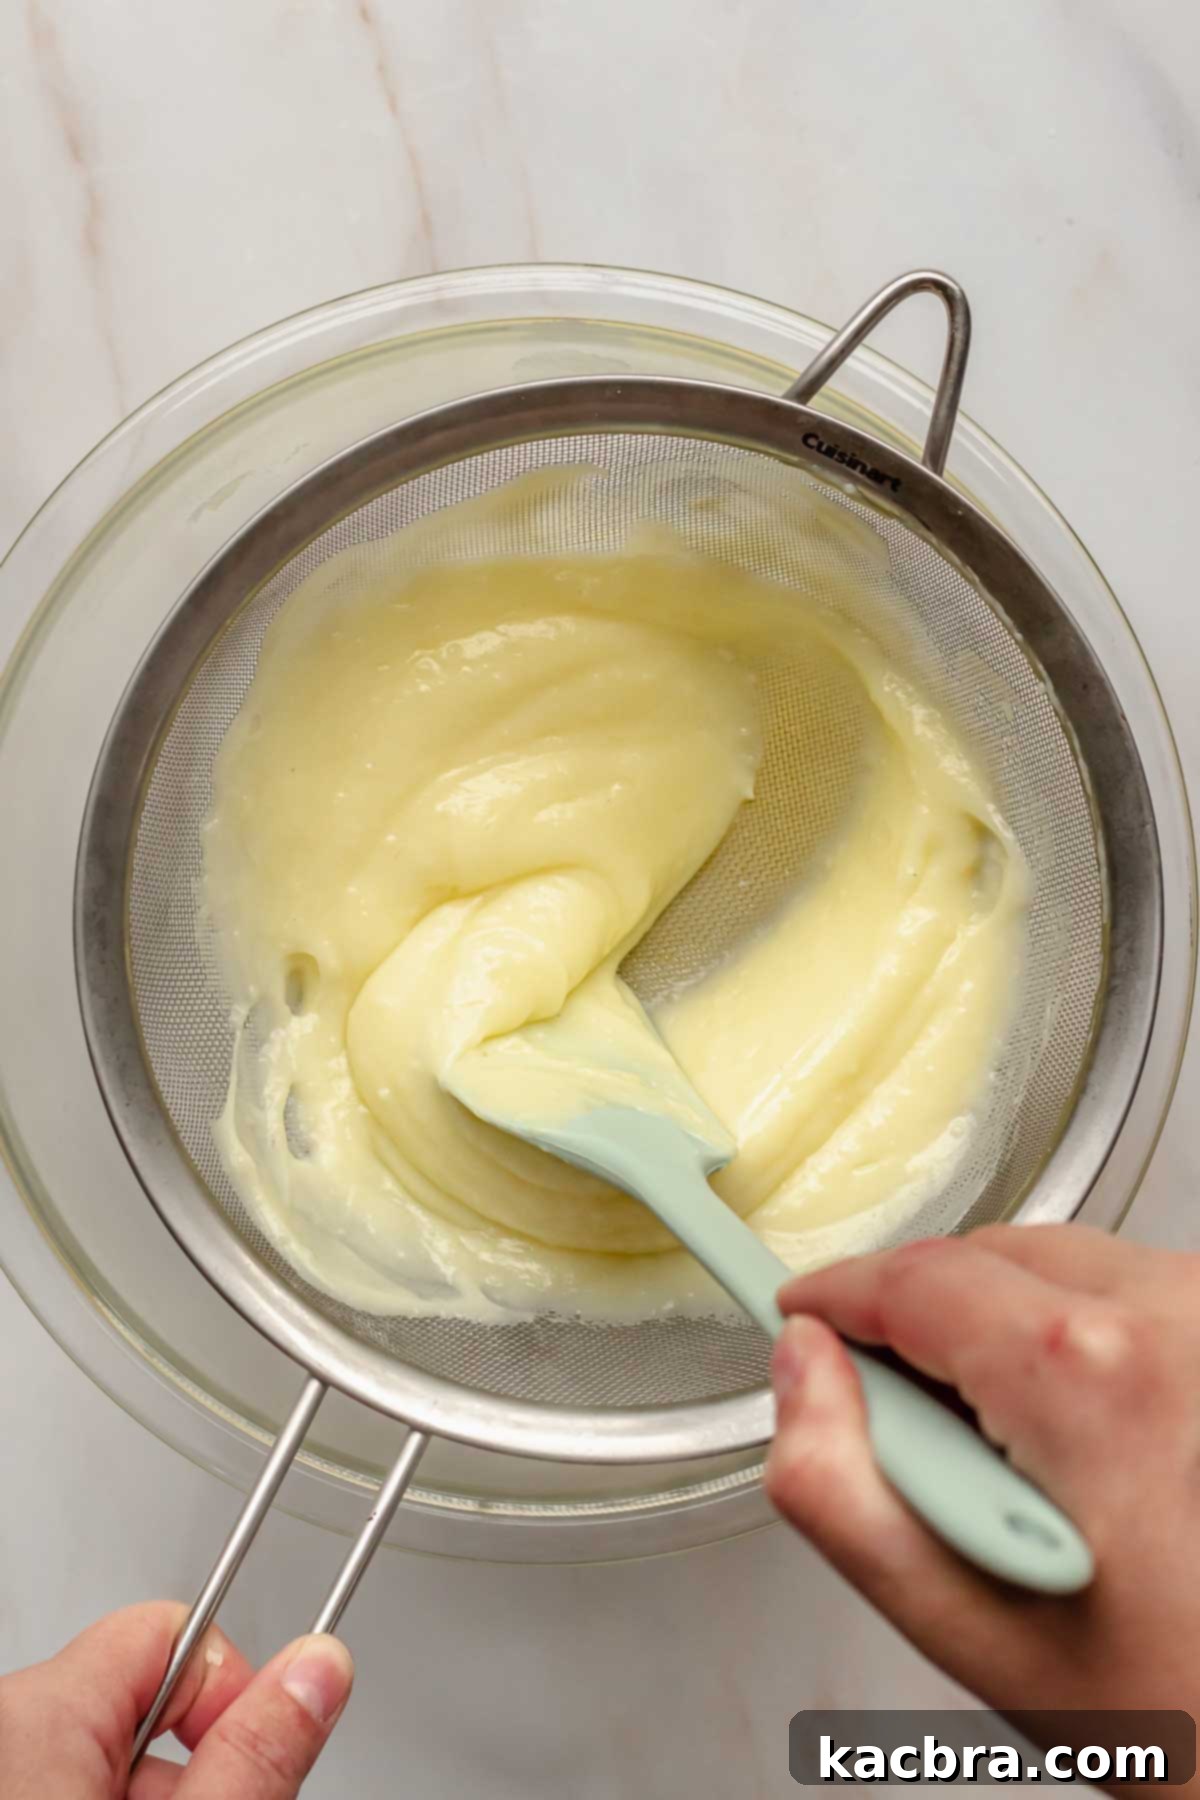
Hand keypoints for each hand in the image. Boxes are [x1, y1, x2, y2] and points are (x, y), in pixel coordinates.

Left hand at [0, 1603, 353, 1796]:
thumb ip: (255, 1753)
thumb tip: (321, 1665)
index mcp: (37, 1716)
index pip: (175, 1633)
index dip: (231, 1694)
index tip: (252, 1757)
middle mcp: (5, 1726)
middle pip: (146, 1695)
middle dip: (195, 1759)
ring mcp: (1, 1762)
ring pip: (109, 1746)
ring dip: (157, 1791)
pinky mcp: (6, 1787)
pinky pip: (68, 1774)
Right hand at [766, 1226, 1199, 1723]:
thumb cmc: (1169, 1696)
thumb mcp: (960, 1620)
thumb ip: (836, 1486)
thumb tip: (803, 1364)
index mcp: (1086, 1375)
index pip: (914, 1279)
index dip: (838, 1293)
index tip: (802, 1311)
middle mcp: (1172, 1320)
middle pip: (984, 1256)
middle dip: (921, 1319)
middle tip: (908, 1427)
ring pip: (1053, 1266)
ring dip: (1001, 1326)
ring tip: (1009, 1453)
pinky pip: (1121, 1291)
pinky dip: (1073, 1337)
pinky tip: (1075, 1438)